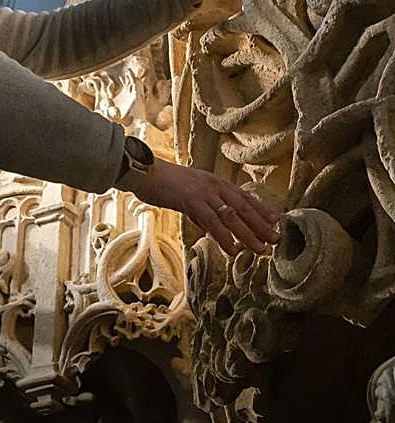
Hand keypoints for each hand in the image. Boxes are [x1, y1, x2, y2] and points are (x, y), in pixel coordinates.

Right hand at [119, 158, 279, 255]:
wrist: (145, 172)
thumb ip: (201, 209)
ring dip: (248, 234)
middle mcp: (214, 185)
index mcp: (214, 182)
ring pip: (232, 216)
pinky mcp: (192, 200)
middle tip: (276, 240)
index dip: (261, 210)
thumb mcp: (188, 193)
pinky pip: (212, 222)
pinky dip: (225, 237)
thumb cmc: (164, 183)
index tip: (277, 222)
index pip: (244, 196)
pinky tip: (233, 250)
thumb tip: (209, 227)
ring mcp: (204, 192)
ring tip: (261, 250)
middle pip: (243, 206)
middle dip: (261, 224)